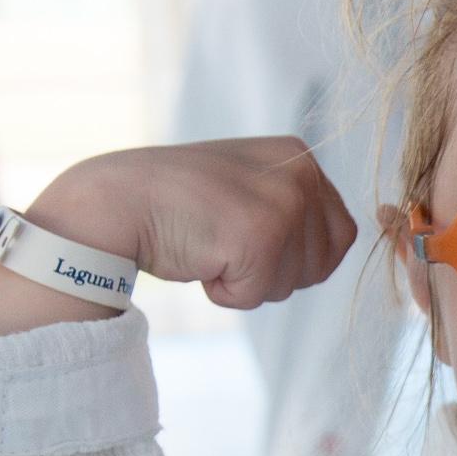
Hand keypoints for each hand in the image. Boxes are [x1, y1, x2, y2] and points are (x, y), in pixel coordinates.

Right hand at [27, 138, 356, 309]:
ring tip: (210, 241)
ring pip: (291, 286)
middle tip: (221, 236)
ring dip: (247, 281)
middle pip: (320, 268)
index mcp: (302, 159)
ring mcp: (283, 204)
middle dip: (271, 271)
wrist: (115, 200)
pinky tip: (199, 255)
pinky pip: (256, 297)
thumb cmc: (177, 203)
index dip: (295, 256)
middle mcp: (301, 175)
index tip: (246, 232)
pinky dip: (225, 291)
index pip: (341, 237)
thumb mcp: (250, 186)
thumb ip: (295, 209)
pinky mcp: (260, 236)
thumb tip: (341, 245)